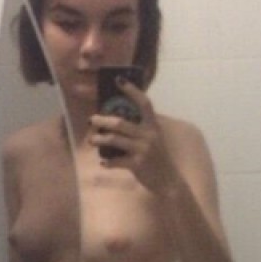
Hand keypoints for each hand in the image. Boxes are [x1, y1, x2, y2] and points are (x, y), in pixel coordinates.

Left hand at [89, 78, 175, 194]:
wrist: (169, 181)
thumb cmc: (158, 158)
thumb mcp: (154, 139)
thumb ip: (142, 129)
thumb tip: (120, 121)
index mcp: (153, 126)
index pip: (144, 103)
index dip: (132, 91)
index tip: (118, 80)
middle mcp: (148, 135)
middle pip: (121, 123)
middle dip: (103, 120)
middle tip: (92, 120)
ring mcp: (143, 150)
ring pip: (115, 140)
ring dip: (100, 139)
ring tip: (92, 140)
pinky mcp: (137, 164)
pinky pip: (117, 161)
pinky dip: (108, 162)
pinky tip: (103, 163)